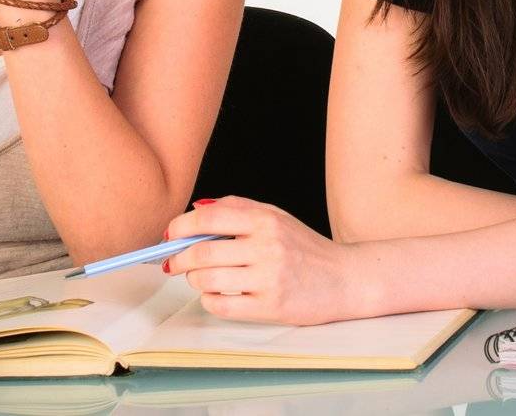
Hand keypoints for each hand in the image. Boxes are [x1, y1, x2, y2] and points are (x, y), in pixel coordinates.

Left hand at [164, 196, 360, 324]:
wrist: (345, 279)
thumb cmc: (306, 248)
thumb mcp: (276, 217)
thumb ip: (238, 208)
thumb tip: (196, 209)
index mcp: (265, 220)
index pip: (209, 218)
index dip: (180, 227)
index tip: (170, 235)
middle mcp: (267, 247)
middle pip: (202, 252)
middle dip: (178, 258)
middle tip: (172, 262)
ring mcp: (269, 278)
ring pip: (208, 280)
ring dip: (194, 280)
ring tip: (199, 278)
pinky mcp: (271, 306)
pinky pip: (222, 306)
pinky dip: (210, 300)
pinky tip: (216, 295)